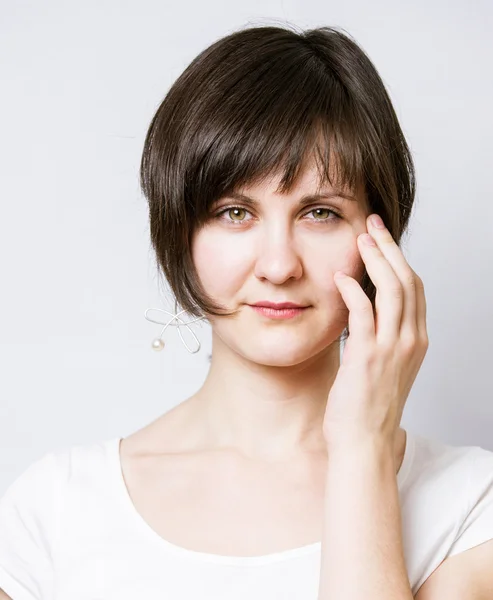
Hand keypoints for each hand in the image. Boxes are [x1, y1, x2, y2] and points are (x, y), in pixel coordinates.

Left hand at [323, 213, 428, 447]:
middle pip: (407, 281)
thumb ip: (379, 335)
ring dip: (375, 260)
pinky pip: (363, 315)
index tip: (381, 238)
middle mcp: (410, 341)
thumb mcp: (382, 365)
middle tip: (372, 225)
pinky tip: (341, 278)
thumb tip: (361, 307)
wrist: (363, 443)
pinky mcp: (367, 358)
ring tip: (359, 240)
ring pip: (392, 291)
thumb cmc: (367, 406)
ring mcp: (392, 350)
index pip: (414, 289)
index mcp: (415, 341)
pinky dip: (353, 292)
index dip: (399, 259)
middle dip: (389, 248)